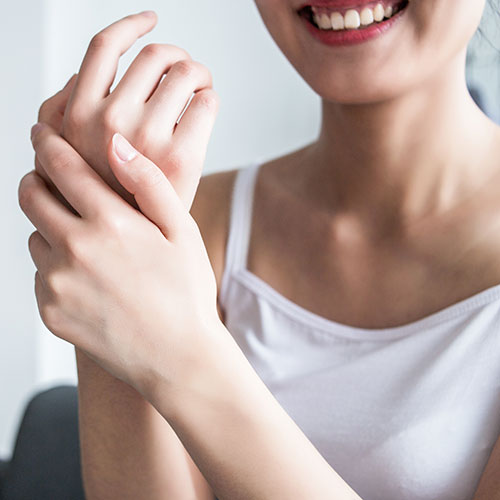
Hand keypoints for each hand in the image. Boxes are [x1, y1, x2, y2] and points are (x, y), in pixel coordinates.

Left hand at [19, 124, 222, 397]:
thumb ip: (148, 183)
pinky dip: (56, 268)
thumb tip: (116, 144)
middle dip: (36, 180)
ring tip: (88, 245)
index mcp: (110, 223)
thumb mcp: (182, 231)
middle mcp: (74, 249)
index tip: (42, 132)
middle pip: (31, 196)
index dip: (47, 143)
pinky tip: (90, 280)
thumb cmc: (187, 292)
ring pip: (35, 237)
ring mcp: (57, 283)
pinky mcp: (50, 311)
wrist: (178, 357)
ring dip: (51, 229)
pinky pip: (41, 275)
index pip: (61, 167)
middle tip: (51, 180)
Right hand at [35, 11, 217, 211]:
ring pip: (185, 72)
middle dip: (175, 57)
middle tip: (185, 72)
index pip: (104, 47)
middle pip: (156, 55)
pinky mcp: (182, 158)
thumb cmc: (105, 196)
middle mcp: (110, 122)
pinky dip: (210, 98)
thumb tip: (80, 74)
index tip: (150, 19)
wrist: (134, 247)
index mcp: (77, 116)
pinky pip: (207, 103)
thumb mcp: (63, 155)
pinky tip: (204, 109)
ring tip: (197, 91)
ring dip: (197, 74)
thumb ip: (60, 114)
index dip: (131, 25)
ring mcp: (147, 139)